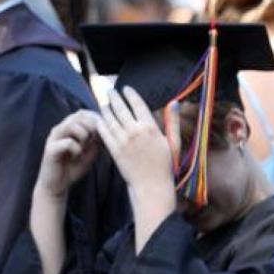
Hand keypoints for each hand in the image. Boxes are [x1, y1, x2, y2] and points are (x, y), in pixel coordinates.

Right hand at [34, 110, 101, 199]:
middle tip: (94, 139)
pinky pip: (67, 142)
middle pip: (78, 115)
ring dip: (83, 135)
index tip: (103, 131)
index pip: (83, 113)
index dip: (96, 118)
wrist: (56, 185)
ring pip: (71, 125)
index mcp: (68, 128)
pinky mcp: (50, 150)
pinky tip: (76, 155)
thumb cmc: (73, 167)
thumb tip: (107, 128)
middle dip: (91, 126)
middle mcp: (59, 129)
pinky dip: (76, 148)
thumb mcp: (90, 151)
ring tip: (84, 146)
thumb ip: (97, 139)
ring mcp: (53, 138)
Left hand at [98, 87, 176, 251]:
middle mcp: (136, 132)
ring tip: (103, 103)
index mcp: (151, 128)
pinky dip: (100, 124)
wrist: (151, 185)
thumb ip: (172, 121)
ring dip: (105, 109)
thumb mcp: (172, 142)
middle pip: (121, 109)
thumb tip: (175, 103)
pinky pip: (104, 133)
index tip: (125, 88)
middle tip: (109, 90)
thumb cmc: (165, 165)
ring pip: (111, 119)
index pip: (138, 104)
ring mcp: (123, 141)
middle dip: (114, 97)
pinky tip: (98, 118)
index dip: (130, 95)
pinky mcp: (114, 150)